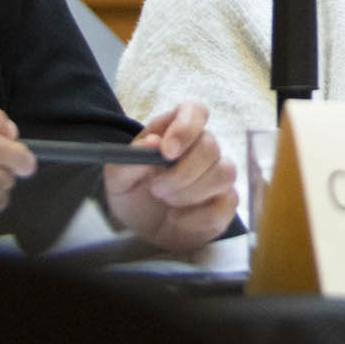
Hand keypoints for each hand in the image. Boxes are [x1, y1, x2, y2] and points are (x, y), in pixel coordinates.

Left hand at [102, 100, 236, 252]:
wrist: (141, 232)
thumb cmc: (133, 196)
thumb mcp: (117, 179)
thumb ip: (130, 159)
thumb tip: (152, 142)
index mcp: (175, 131)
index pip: (195, 111)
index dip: (186, 127)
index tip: (167, 152)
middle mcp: (201, 148)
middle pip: (210, 146)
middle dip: (181, 173)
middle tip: (156, 189)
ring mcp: (217, 175)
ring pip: (224, 173)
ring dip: (191, 193)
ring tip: (168, 202)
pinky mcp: (225, 202)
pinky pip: (227, 203)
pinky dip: (198, 216)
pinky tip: (179, 219)